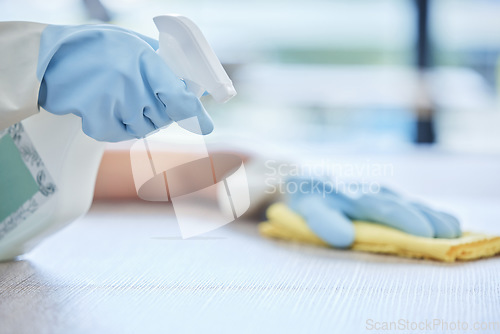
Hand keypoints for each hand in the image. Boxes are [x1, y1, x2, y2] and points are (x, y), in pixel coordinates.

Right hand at [37, 24, 212, 141]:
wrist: (55, 58)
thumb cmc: (98, 47)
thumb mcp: (135, 44)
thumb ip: (163, 63)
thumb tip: (190, 85)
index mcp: (146, 63)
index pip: (180, 99)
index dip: (195, 114)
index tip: (206, 125)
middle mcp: (133, 86)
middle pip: (164, 117)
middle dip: (161, 110)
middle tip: (145, 94)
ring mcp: (116, 106)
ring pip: (145, 128)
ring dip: (140, 118)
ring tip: (122, 97)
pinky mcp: (99, 123)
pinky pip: (122, 135)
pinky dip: (119, 125)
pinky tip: (108, 107)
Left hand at [287, 177, 460, 247]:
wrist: (310, 181)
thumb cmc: (312, 201)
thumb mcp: (311, 211)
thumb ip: (325, 223)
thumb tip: (345, 237)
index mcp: (356, 197)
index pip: (384, 209)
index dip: (405, 221)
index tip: (425, 234)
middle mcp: (374, 192)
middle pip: (403, 206)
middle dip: (426, 219)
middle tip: (449, 234)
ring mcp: (383, 193)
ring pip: (410, 204)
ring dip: (432, 215)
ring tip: (454, 228)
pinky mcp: (388, 196)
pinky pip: (410, 204)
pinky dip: (429, 211)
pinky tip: (446, 221)